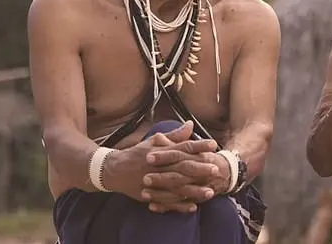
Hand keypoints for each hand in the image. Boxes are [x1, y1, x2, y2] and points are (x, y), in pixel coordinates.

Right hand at [104, 121, 218, 212]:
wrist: (115, 170)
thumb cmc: (138, 153)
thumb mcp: (154, 141)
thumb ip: (175, 135)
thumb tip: (191, 124)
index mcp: (162, 151)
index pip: (183, 147)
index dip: (199, 145)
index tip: (213, 144)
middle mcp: (160, 166)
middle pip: (183, 167)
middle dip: (200, 169)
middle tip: (216, 169)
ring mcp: (155, 182)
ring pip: (178, 187)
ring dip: (194, 190)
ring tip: (210, 192)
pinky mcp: (151, 195)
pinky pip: (167, 202)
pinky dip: (180, 205)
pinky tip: (193, 206)